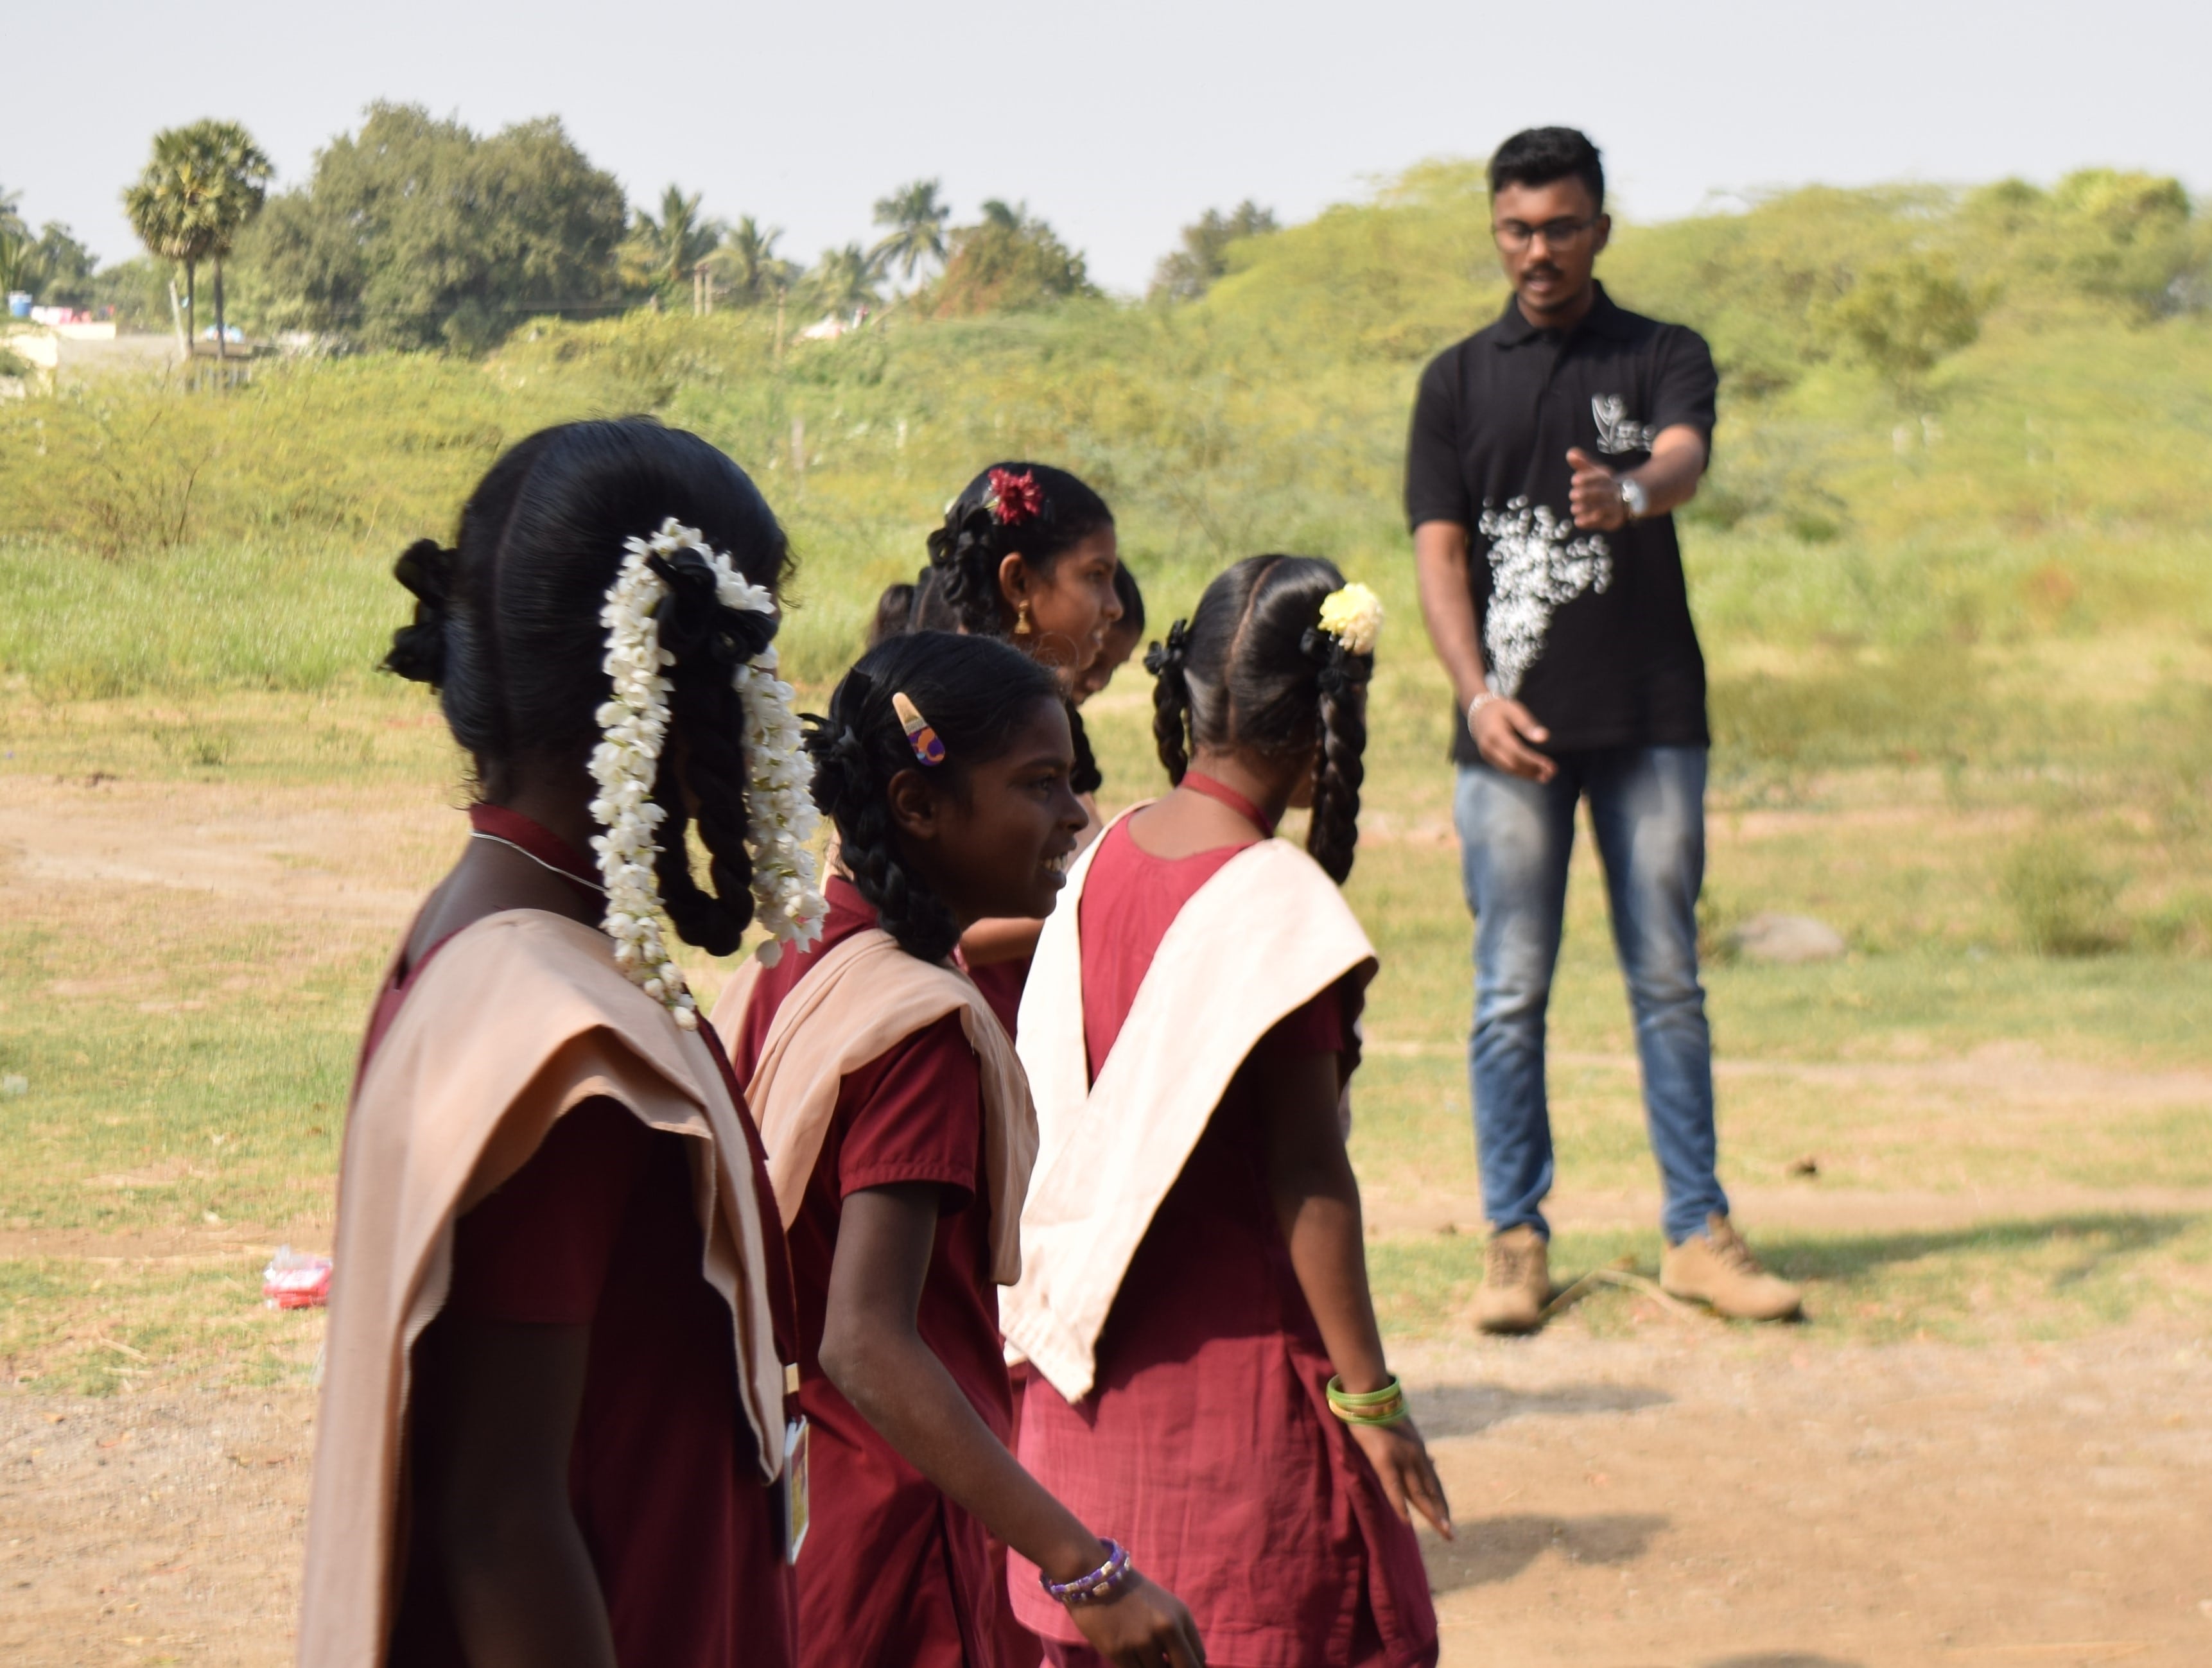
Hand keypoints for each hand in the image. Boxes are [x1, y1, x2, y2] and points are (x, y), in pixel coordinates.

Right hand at [1066, 1570, 1206, 1667]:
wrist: (1095, 1575)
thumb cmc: (1132, 1594)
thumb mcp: (1164, 1607)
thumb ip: (1178, 1634)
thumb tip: (1183, 1665)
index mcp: (1181, 1615)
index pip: (1199, 1658)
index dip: (1189, 1667)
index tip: (1177, 1665)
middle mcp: (1166, 1628)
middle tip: (1161, 1665)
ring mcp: (1143, 1640)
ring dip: (1148, 1667)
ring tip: (1138, 1653)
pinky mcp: (1119, 1651)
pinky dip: (1132, 1667)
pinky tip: (1126, 1653)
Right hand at [1350, 1419, 1453, 1539]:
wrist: (1368, 1398)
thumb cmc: (1382, 1414)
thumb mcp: (1406, 1432)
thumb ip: (1418, 1450)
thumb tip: (1434, 1461)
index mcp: (1418, 1451)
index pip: (1433, 1482)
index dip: (1440, 1501)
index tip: (1447, 1519)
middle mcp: (1416, 1457)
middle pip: (1431, 1491)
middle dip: (1441, 1513)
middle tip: (1451, 1535)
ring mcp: (1402, 1459)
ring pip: (1419, 1492)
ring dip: (1432, 1513)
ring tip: (1443, 1530)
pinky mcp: (1385, 1460)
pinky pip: (1394, 1487)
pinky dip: (1400, 1505)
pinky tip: (1407, 1521)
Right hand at [1470, 696, 1554, 782]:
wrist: (1479, 712)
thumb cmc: (1501, 709)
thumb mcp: (1515, 711)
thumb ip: (1528, 725)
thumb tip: (1545, 738)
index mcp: (1496, 734)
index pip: (1517, 752)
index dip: (1533, 761)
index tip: (1550, 766)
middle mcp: (1489, 747)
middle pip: (1513, 764)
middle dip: (1533, 770)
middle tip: (1552, 772)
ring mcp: (1487, 754)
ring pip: (1509, 769)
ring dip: (1528, 774)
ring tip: (1546, 776)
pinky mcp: (1489, 758)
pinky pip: (1506, 768)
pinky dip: (1521, 772)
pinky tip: (1534, 773)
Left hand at [1566, 448, 1627, 530]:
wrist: (1627, 498)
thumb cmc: (1604, 483)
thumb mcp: (1595, 471)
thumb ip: (1582, 463)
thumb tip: (1570, 453)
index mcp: (1609, 478)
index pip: (1598, 477)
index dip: (1584, 479)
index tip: (1575, 480)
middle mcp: (1615, 492)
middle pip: (1597, 493)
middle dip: (1583, 494)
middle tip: (1574, 495)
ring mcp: (1617, 507)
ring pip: (1599, 509)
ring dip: (1584, 508)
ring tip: (1575, 508)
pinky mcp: (1616, 521)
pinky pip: (1602, 523)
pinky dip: (1589, 522)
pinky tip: (1579, 520)